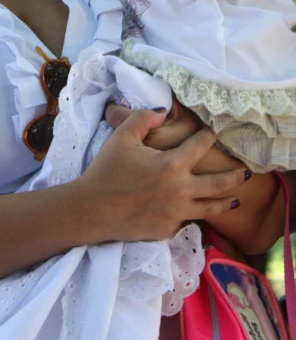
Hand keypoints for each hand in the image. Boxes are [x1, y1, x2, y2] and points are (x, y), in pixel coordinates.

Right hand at [75, 107, 247, 241]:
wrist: (92, 209)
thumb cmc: (106, 169)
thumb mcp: (122, 136)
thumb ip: (145, 117)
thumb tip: (163, 110)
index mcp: (171, 164)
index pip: (200, 146)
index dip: (208, 136)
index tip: (213, 132)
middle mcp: (181, 190)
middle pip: (218, 183)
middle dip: (235, 176)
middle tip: (246, 171)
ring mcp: (176, 213)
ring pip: (210, 208)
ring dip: (225, 201)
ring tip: (234, 198)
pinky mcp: (168, 229)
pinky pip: (189, 221)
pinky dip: (196, 214)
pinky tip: (200, 212)